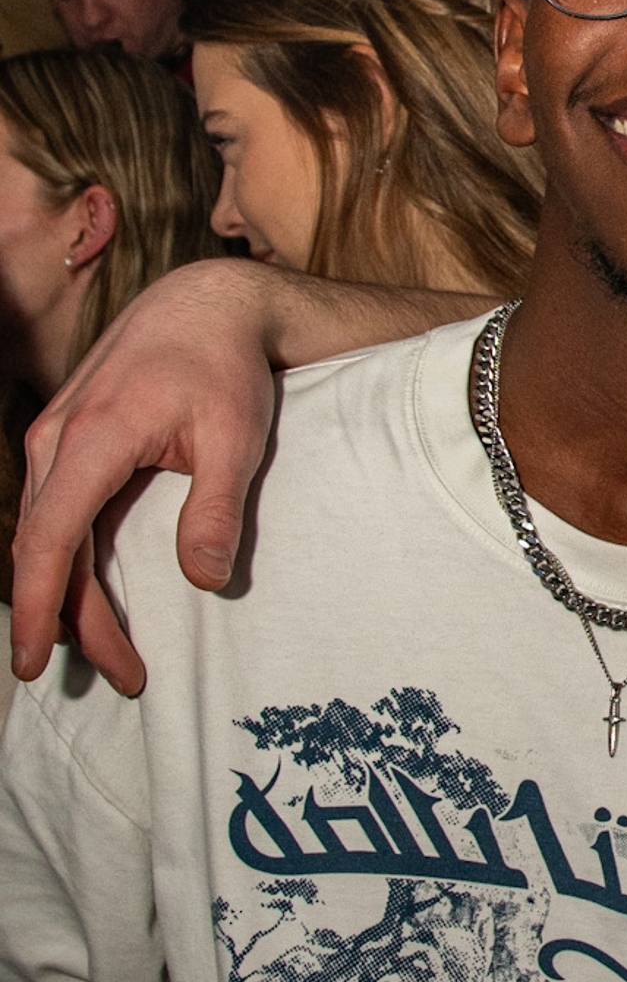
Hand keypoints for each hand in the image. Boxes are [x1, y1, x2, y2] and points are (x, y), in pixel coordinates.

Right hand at [10, 261, 284, 693]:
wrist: (205, 305)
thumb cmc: (224, 367)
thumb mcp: (237, 438)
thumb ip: (217, 508)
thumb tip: (205, 581)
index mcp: (93, 439)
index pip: (48, 540)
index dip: (39, 607)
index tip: (35, 661)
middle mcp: (56, 439)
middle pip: (47, 551)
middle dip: (73, 622)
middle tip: (124, 675)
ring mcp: (53, 437)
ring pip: (46, 535)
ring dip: (71, 596)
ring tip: (115, 652)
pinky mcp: (64, 441)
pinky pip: (55, 513)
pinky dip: (70, 562)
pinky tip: (93, 597)